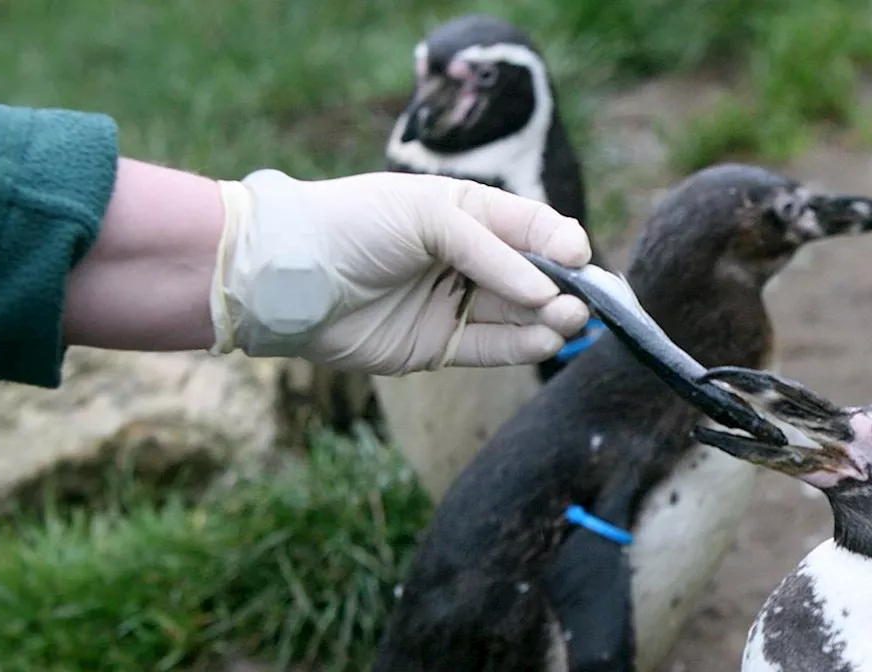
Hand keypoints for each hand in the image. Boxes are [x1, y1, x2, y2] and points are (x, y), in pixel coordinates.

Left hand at [208, 169, 591, 374]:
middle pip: (530, 274)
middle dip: (561, 286)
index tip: (578, 257)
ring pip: (516, 314)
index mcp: (464, 213)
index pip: (528, 227)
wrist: (288, 276)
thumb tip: (546, 290)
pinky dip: (521, 346)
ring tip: (570, 320)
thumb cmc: (355, 224)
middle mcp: (465, 259)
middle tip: (583, 300)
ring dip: (548, 317)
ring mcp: (452, 304)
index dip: (558, 242)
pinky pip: (490, 348)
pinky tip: (545, 339)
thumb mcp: (428, 215)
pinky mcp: (437, 346)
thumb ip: (490, 250)